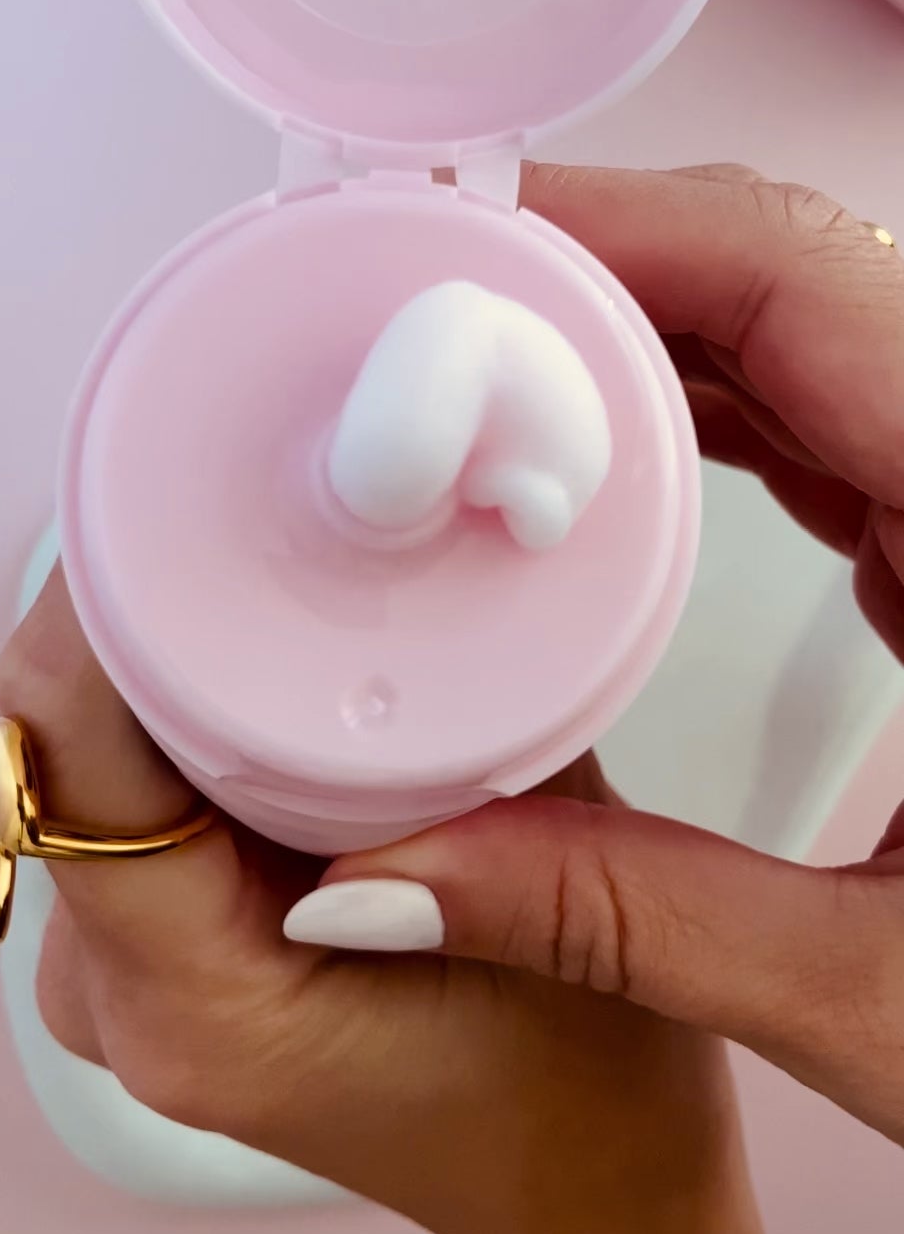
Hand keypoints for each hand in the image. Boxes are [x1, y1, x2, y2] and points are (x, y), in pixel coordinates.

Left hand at [0, 565, 795, 1233]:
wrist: (582, 1205)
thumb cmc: (589, 1098)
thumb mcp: (572, 896)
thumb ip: (484, 736)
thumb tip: (417, 559)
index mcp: (200, 999)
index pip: (72, 754)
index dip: (104, 605)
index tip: (183, 503)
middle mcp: (123, 998)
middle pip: (62, 741)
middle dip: (140, 606)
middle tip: (252, 500)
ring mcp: (124, 981)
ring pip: (88, 755)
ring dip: (162, 655)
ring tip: (272, 570)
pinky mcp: (153, 954)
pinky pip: (128, 792)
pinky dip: (183, 714)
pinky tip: (272, 665)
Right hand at [285, 163, 903, 1156]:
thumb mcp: (884, 998)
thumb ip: (627, 925)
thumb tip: (380, 886)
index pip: (808, 286)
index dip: (618, 235)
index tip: (450, 251)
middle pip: (790, 279)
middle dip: (592, 270)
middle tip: (410, 308)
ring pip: (798, 332)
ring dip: (629, 332)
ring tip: (463, 369)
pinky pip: (817, 410)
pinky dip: (690, 404)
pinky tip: (581, 446)